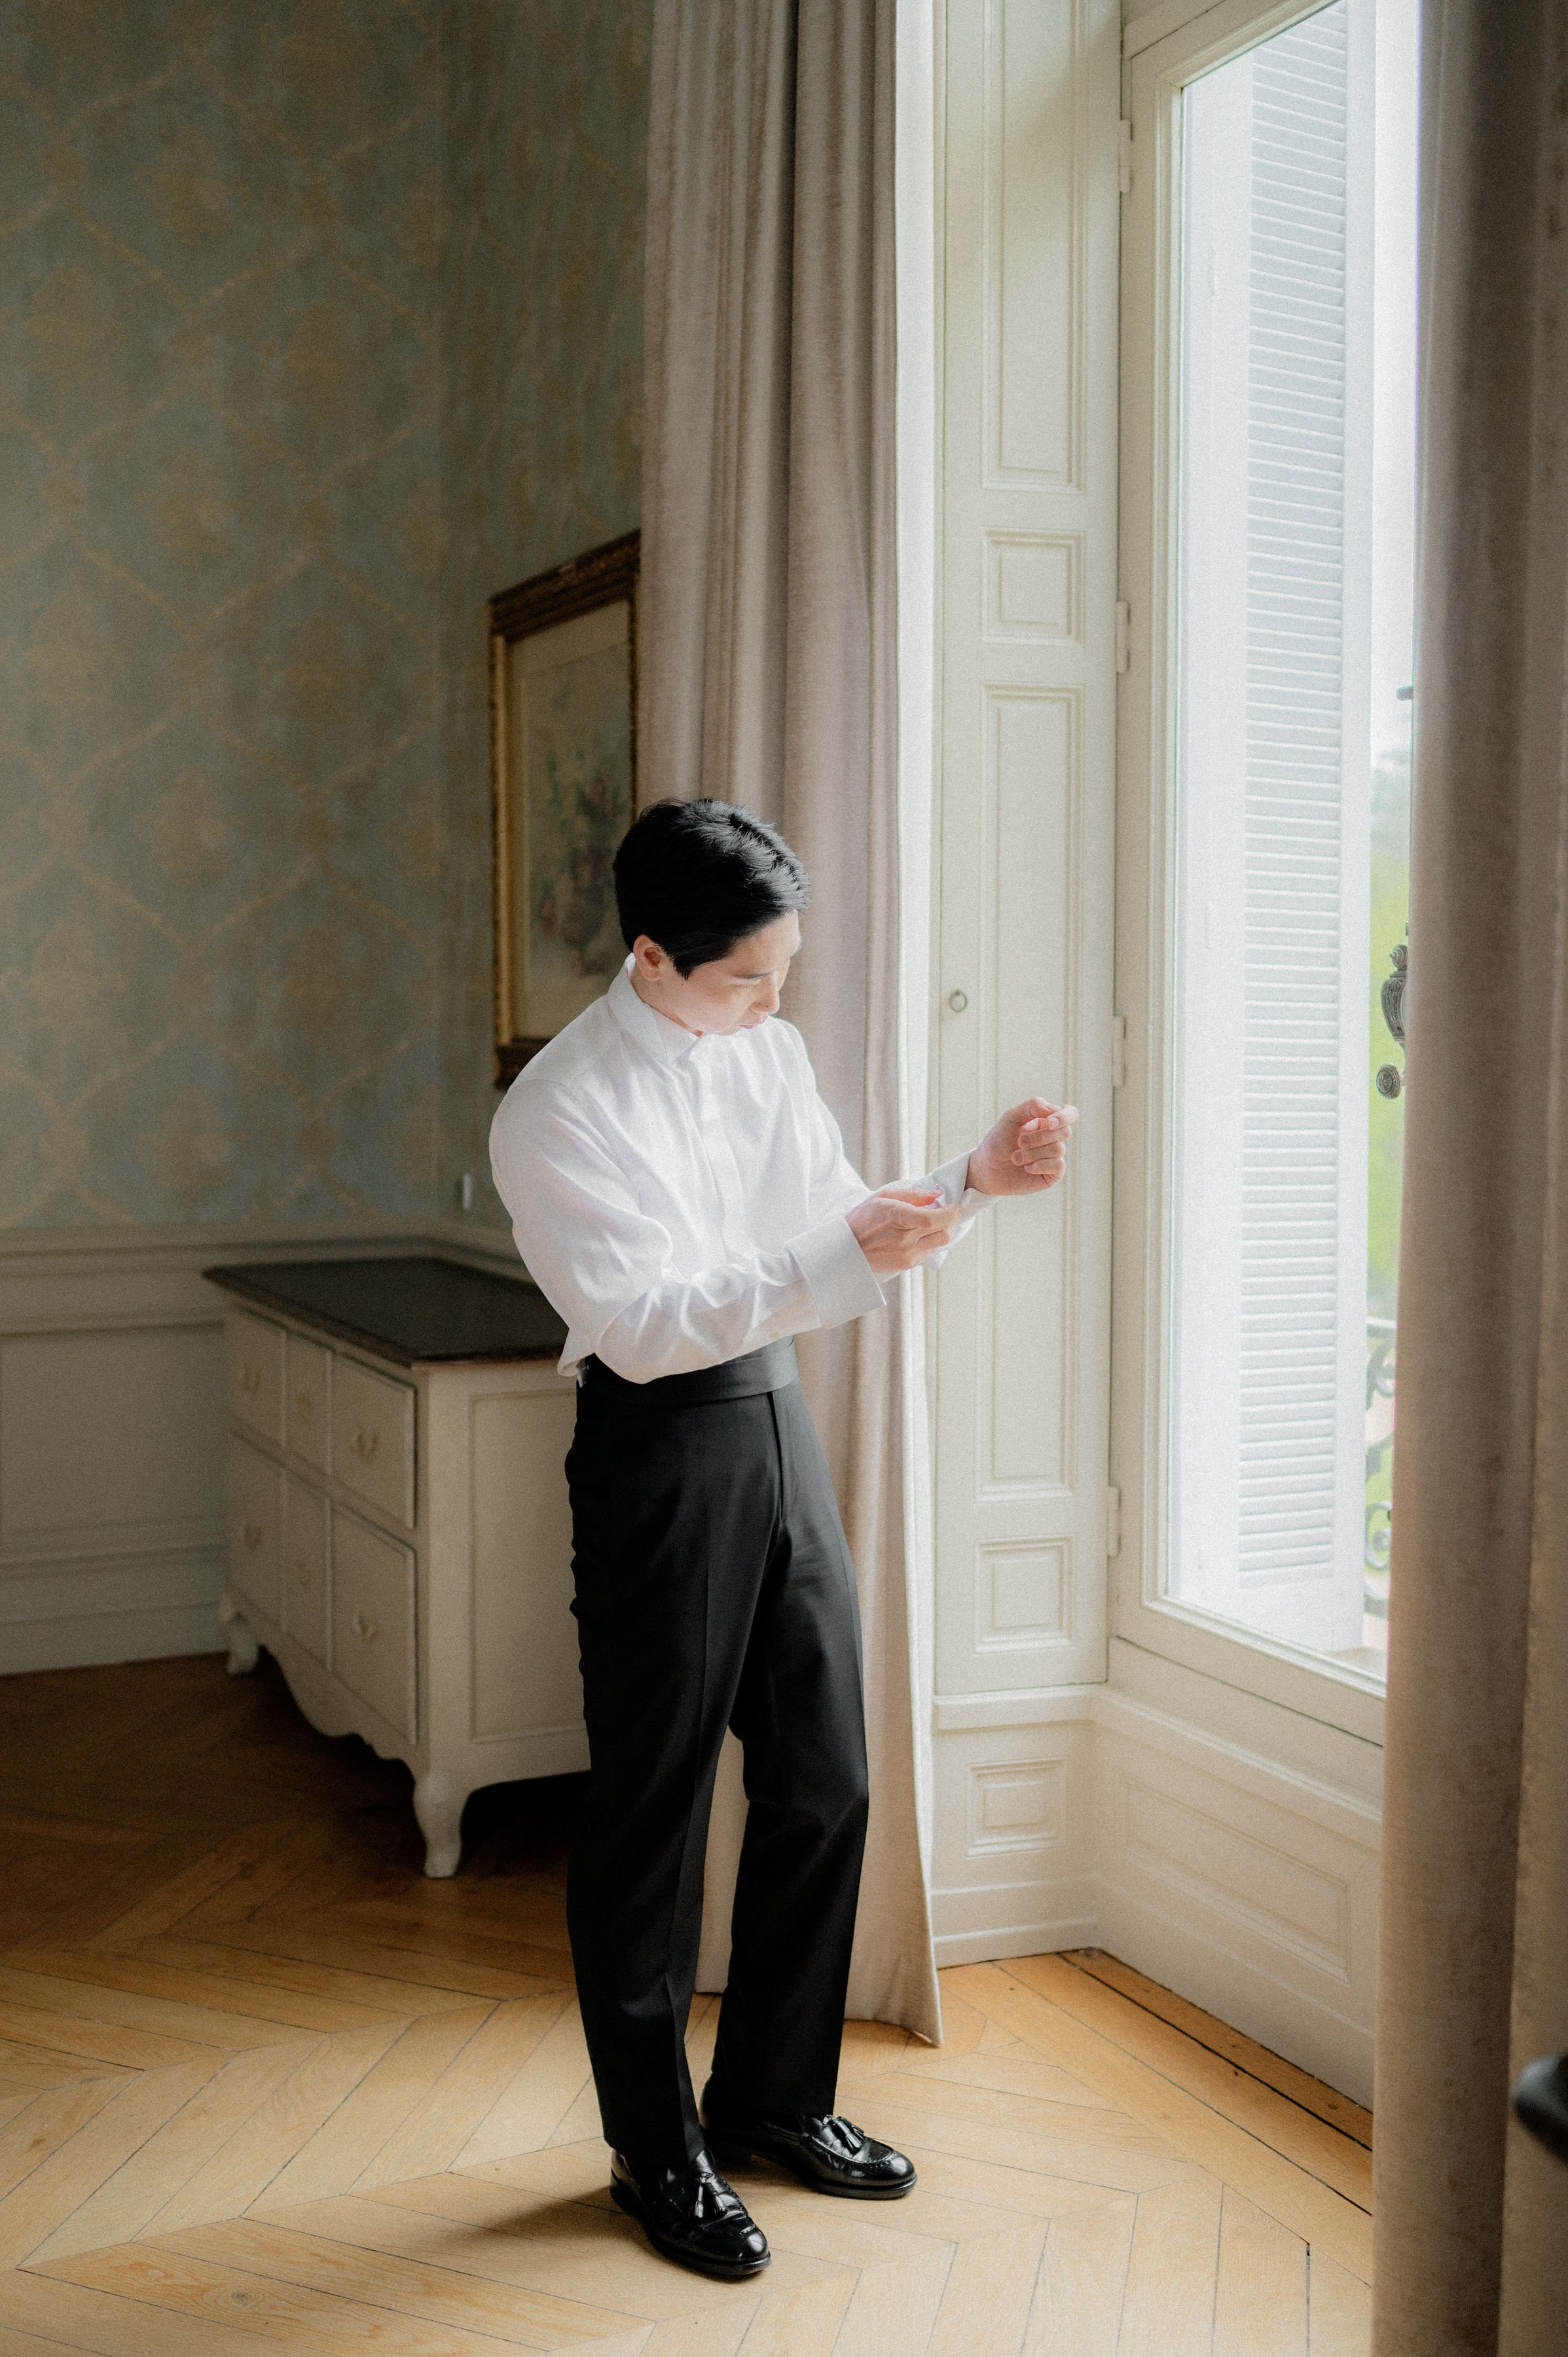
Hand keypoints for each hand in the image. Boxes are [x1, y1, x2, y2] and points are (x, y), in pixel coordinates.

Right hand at [847, 1185, 964, 1275]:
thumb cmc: (864, 1218)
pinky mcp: (907, 1264)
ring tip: (931, 1223)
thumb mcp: (884, 1196)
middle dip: (950, 1220)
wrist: (846, 1248)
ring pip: (941, 1243)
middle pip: (945, 1231)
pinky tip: (918, 1235)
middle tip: (944, 1212)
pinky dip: (930, 1241)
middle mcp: (905, 1238)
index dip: (951, 1212)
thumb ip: (913, 1194)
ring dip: (941, 1231)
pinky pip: (929, 1251)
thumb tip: (937, 1194)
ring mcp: (907, 1254)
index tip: (953, 1205)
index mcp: (898, 1217)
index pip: (936, 1218)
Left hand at [965, 1099, 1077, 1196]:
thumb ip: (1033, 1105)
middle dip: (1038, 1137)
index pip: (1070, 1113)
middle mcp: (1054, 1138)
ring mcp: (1055, 1156)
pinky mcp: (1053, 1174)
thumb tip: (1055, 1110)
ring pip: (1058, 1149)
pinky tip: (1027, 1168)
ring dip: (1032, 1153)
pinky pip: (1058, 1165)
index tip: (1048, 1122)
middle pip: (1064, 1132)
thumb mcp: (1012, 1116)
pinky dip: (1039, 1165)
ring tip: (1016, 1158)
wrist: (987, 1168)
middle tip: (1019, 1142)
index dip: (1064, 1117)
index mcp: (1047, 1121)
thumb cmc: (999, 1140)